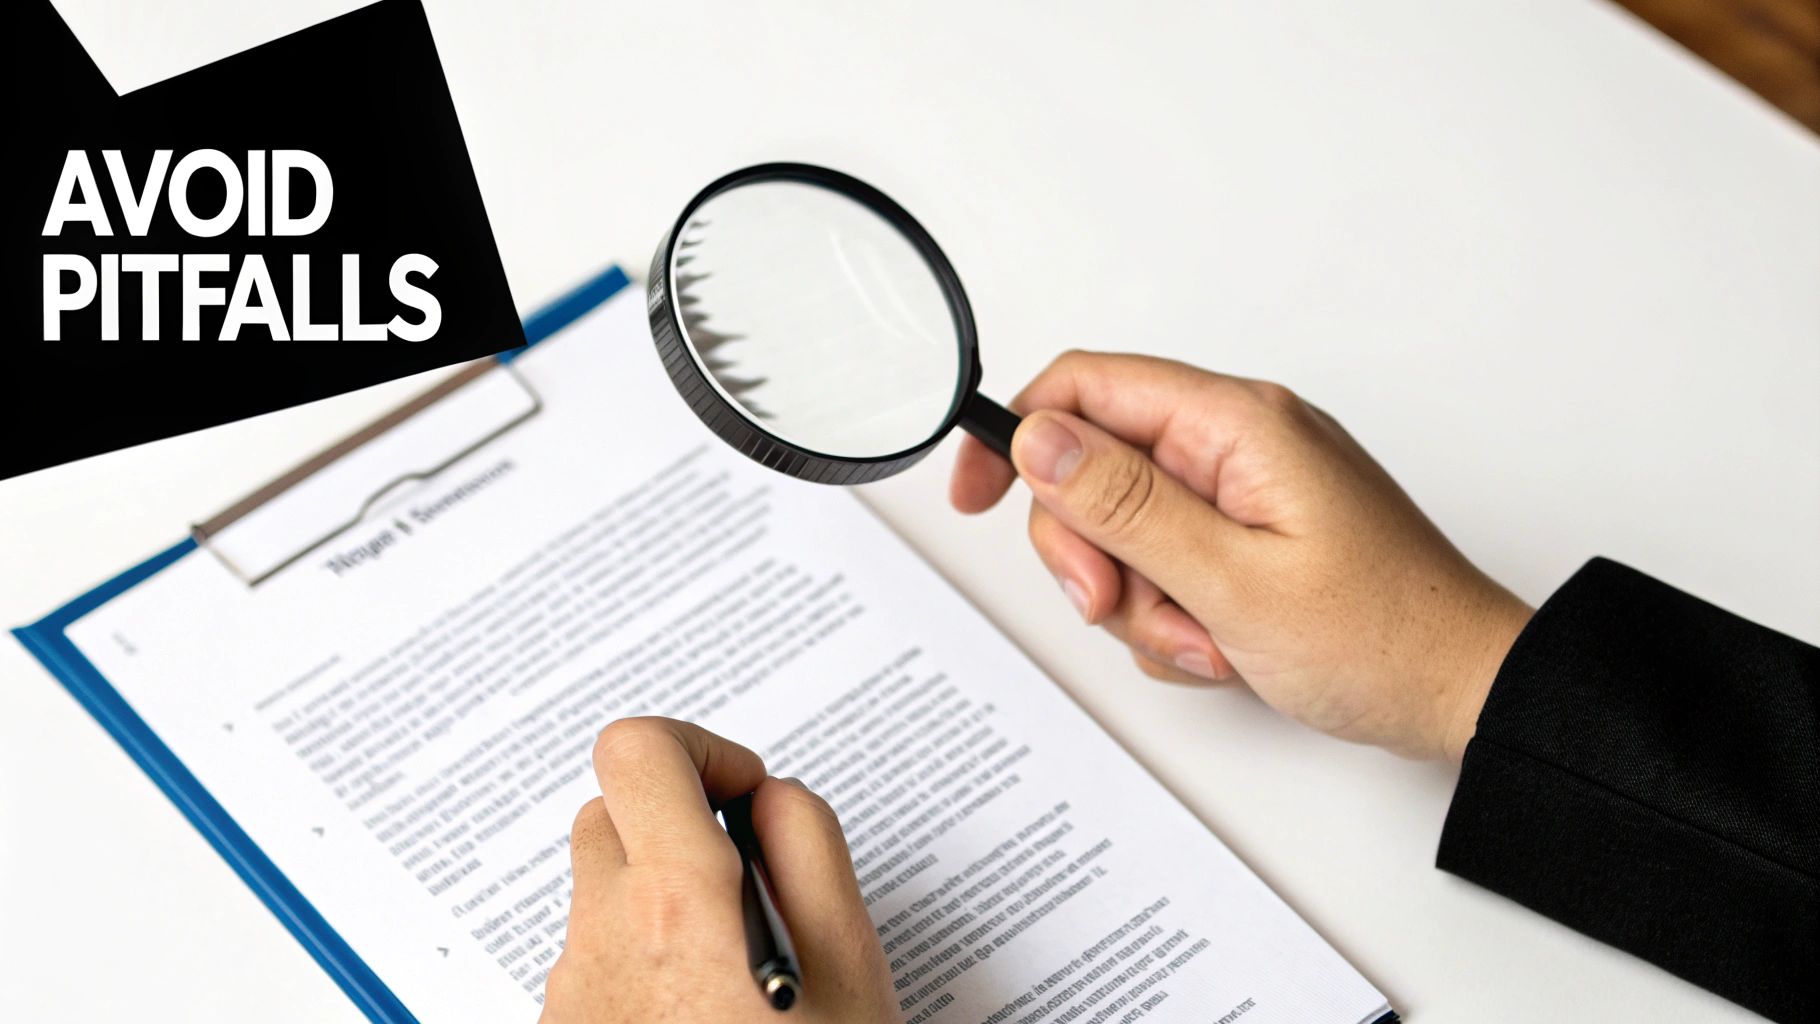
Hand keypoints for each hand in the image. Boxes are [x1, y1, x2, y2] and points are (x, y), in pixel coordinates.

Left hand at [542, 718, 895, 1022]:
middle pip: (613, 819)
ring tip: (732, 974)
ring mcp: (571, 994)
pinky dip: (642, 966)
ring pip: (605, 899)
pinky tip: (699, 1014)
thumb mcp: (851, 965)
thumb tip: (768, 798)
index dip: (697, 750)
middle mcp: (603, 940)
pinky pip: (594, 965)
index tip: (742, 794)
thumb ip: (811, 850)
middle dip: (678, 830)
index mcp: (676, 903)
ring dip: (661, 907)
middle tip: (746, 888)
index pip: (636, 750)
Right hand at [951, 352, 1531, 760]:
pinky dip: (1176, 618)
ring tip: (1207, 640)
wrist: (1462, 694)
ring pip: (1124, 533)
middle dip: (1092, 552)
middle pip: (1095, 469)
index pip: (1086, 387)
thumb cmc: (1382, 635)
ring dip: (1143, 601)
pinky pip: (1166, 569)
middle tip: (1118, 606)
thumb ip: (1126, 505)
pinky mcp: (1250, 538)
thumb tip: (1039, 438)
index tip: (976, 496)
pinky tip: (1224, 648)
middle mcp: (1237, 444)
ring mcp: (1244, 493)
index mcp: (1236, 424)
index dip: (1018, 436)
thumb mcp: (1232, 578)